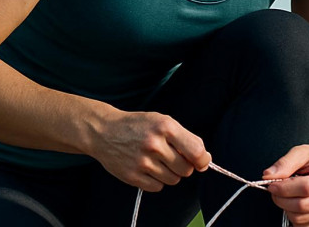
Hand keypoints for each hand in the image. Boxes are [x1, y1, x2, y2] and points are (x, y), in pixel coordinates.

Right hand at [89, 110, 211, 191]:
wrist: (104, 131)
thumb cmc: (137, 125)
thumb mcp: (162, 121)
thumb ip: (184, 138)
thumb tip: (204, 160)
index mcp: (165, 127)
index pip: (196, 151)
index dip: (202, 160)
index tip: (201, 161)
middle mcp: (154, 144)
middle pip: (185, 169)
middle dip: (183, 165)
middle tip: (172, 157)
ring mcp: (142, 161)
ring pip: (173, 180)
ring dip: (170, 173)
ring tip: (158, 161)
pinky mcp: (133, 176)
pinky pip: (158, 187)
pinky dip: (157, 181)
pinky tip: (148, 168)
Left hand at [263, 144, 308, 225]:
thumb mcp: (302, 152)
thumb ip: (285, 163)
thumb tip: (269, 175)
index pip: (306, 188)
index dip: (285, 188)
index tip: (272, 184)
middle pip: (302, 206)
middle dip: (281, 199)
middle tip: (275, 189)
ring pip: (299, 218)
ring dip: (285, 207)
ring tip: (287, 194)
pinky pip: (302, 226)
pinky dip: (292, 216)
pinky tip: (294, 203)